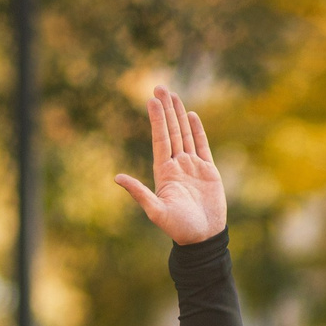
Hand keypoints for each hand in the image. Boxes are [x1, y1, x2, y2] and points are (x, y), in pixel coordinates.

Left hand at [116, 86, 227, 245]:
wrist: (203, 238)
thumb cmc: (179, 228)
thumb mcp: (156, 211)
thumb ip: (139, 193)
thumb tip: (117, 177)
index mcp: (164, 172)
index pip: (160, 139)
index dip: (156, 119)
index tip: (151, 100)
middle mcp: (177, 165)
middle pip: (171, 131)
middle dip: (166, 110)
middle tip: (160, 87)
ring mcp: (193, 167)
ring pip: (185, 135)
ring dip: (179, 115)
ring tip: (173, 95)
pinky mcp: (208, 171)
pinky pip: (202, 146)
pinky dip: (197, 131)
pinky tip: (192, 116)